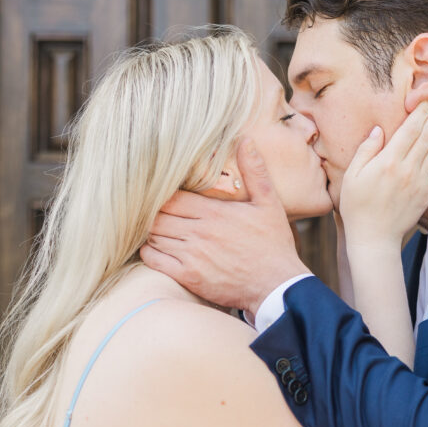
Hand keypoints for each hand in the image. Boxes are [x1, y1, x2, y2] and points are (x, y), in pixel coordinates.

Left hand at [140, 140, 310, 315]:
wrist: (278, 285)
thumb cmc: (273, 244)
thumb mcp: (269, 204)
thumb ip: (255, 171)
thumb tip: (245, 140)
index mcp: (214, 212)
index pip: (172, 196)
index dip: (163, 195)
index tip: (163, 196)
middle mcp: (199, 231)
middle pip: (158, 215)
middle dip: (153, 213)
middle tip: (155, 214)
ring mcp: (192, 255)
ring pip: (154, 235)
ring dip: (151, 232)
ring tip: (157, 229)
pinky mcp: (189, 276)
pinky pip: (154, 260)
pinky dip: (149, 252)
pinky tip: (157, 249)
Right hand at [339, 93, 427, 247]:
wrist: (374, 238)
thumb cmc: (357, 207)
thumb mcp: (352, 177)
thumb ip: (366, 151)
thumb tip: (378, 130)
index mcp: (388, 162)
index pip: (409, 130)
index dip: (420, 111)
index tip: (427, 96)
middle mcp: (408, 169)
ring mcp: (420, 181)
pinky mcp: (427, 193)